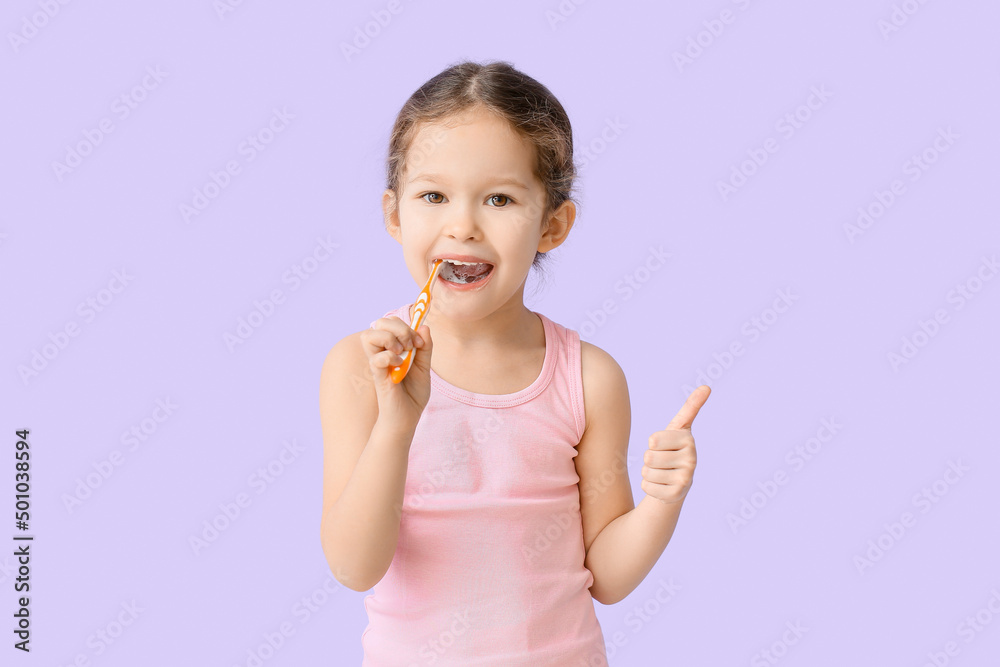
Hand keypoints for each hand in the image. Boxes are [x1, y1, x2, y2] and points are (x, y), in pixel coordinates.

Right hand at [360, 317, 433, 427]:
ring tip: (402, 352)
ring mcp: (378, 363)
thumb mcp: (424, 367)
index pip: (392, 322)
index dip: (408, 326)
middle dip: (400, 328)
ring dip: (389, 338)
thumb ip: (425, 347)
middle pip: (379, 322)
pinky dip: (389, 357)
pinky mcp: (378, 376)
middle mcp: (382, 352)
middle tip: (411, 345)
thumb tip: (424, 327)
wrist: (407, 418)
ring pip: (368, 335)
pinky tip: (399, 366)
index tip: (420, 342)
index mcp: (392, 348)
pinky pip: (375, 358)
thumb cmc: (413, 394)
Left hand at [641, 385, 709, 504]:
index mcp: (688, 440)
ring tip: (662, 472)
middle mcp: (691, 460)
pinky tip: (661, 485)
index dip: (653, 443)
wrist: (676, 481)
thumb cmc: (673, 449)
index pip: (653, 439)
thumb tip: (707, 386)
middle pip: (649, 456)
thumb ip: (691, 407)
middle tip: (662, 461)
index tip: (665, 445)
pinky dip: (648, 486)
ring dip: (648, 472)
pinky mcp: (676, 495)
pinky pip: (646, 486)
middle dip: (649, 459)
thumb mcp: (679, 427)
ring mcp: (685, 479)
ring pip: (646, 472)